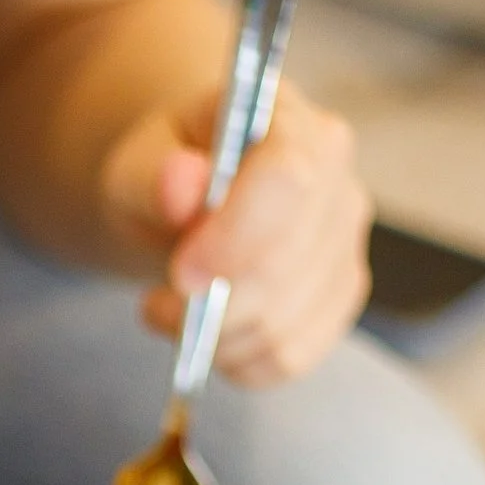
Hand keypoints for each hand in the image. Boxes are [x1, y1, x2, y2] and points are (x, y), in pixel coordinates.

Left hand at [101, 83, 372, 386]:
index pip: (288, 180)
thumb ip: (153, 175)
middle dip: (213, 301)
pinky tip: (207, 336)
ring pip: (287, 321)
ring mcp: (346, 240)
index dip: (235, 238)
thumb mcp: (138, 164)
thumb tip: (180, 185)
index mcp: (290, 123)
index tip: (180, 274)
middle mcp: (336, 178)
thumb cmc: (165, 173)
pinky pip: (292, 355)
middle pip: (288, 264)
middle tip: (158, 302)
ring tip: (171, 311)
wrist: (189, 197)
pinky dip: (237, 361)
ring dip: (215, 336)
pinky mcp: (341, 294)